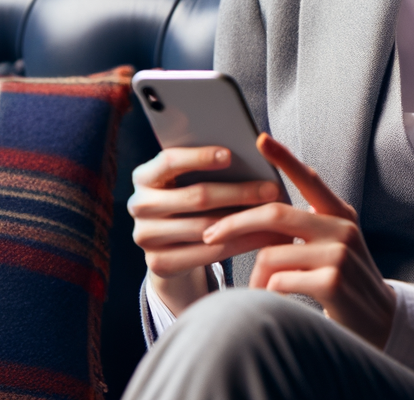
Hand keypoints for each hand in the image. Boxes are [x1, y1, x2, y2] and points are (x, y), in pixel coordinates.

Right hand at [128, 145, 288, 313]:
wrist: (172, 241)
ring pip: (206, 227)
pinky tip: (264, 237)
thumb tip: (254, 150)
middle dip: (239, 192)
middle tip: (272, 189)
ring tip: (275, 214)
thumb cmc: (191, 195)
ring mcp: (145, 237)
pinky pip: (208, 253)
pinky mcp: (159, 264)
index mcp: (144, 176)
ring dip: (246, 221)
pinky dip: (241, 244)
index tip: (230, 154)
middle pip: (196, 197)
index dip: (199, 157)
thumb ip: (210, 165)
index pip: (169, 161)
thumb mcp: (190, 177)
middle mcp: (138, 205)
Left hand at [203, 134, 396, 348]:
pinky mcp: (333, 282)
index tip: (260, 139)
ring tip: (259, 289)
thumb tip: (261, 218)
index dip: (284, 158)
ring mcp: (339, 254)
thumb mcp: (335, 244)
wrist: (381, 320)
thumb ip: (308, 227)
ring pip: (271, 254)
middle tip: (210, 234)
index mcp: (340, 213)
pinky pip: (279, 281)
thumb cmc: (346, 281)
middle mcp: (341, 227)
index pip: (309, 179)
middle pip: (276, 215)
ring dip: (255, 276)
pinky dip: (268, 292)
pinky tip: (276, 300)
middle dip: (236, 223)